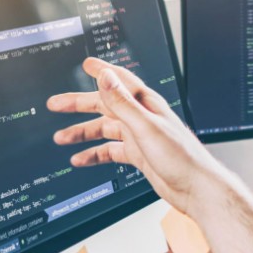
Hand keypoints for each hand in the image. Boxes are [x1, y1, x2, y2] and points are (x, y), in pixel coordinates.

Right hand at [46, 58, 226, 215]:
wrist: (195, 188)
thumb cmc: (181, 157)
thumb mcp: (146, 127)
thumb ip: (123, 102)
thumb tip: (106, 78)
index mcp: (146, 104)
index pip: (120, 81)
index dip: (102, 71)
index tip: (86, 64)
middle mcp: (142, 117)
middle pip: (105, 106)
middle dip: (80, 104)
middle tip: (57, 104)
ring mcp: (140, 137)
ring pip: (105, 130)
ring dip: (83, 132)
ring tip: (61, 138)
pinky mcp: (139, 155)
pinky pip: (111, 151)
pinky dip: (95, 154)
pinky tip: (81, 159)